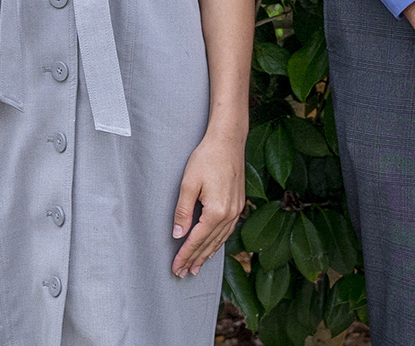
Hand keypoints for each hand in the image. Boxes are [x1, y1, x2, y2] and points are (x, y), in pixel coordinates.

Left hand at [171, 127, 246, 278]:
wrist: (228, 141)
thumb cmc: (207, 157)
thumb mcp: (188, 183)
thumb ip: (183, 211)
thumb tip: (178, 233)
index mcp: (217, 211)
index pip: (197, 240)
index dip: (185, 255)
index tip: (176, 267)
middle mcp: (230, 214)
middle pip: (209, 243)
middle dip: (195, 259)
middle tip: (183, 273)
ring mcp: (236, 210)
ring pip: (220, 239)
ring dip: (207, 254)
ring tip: (197, 267)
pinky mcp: (238, 204)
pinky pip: (227, 230)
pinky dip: (218, 242)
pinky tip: (213, 247)